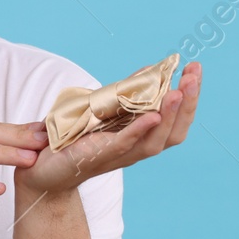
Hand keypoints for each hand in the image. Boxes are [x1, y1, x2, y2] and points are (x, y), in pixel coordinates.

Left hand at [13, 61, 202, 196]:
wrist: (43, 170)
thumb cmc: (75, 140)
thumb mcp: (103, 111)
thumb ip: (126, 95)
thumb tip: (149, 70)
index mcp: (140, 139)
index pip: (176, 121)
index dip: (189, 98)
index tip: (194, 69)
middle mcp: (136, 149)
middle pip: (173, 131)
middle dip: (188, 102)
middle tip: (194, 73)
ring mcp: (119, 155)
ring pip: (155, 141)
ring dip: (170, 115)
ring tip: (178, 91)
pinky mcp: (97, 156)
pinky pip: (123, 144)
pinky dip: (140, 130)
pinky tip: (153, 115)